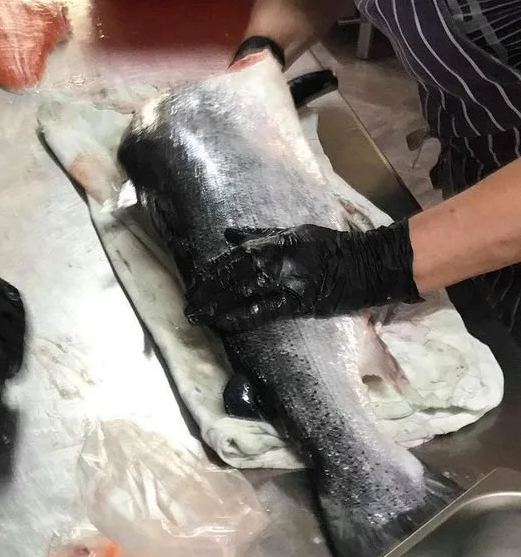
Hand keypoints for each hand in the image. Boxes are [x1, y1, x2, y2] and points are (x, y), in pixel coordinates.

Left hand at [184, 221, 420, 332]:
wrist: (367, 263)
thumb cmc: (330, 247)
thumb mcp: (294, 233)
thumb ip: (260, 235)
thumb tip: (228, 233)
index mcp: (275, 242)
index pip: (234, 256)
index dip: (212, 270)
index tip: (194, 281)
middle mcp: (277, 259)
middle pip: (233, 275)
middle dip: (207, 290)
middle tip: (188, 304)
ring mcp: (287, 280)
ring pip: (243, 292)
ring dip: (217, 305)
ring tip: (198, 315)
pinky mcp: (299, 301)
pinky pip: (265, 310)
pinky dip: (242, 317)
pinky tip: (224, 323)